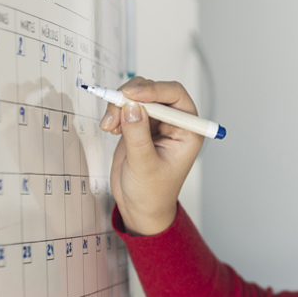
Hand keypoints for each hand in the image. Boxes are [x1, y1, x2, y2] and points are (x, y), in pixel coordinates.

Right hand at [103, 76, 204, 234]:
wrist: (139, 206)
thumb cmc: (152, 193)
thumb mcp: (144, 166)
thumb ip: (138, 135)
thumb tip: (132, 106)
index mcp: (188, 131)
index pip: (176, 96)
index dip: (154, 90)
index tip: (131, 95)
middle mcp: (175, 123)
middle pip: (155, 91)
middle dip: (131, 97)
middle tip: (113, 111)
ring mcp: (156, 123)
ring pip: (137, 96)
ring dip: (119, 105)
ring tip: (109, 126)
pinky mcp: (139, 125)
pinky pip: (126, 106)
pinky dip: (115, 112)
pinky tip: (110, 128)